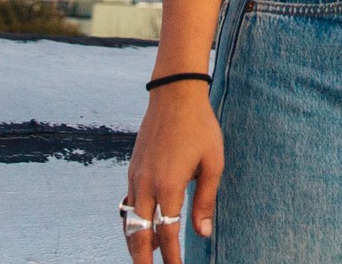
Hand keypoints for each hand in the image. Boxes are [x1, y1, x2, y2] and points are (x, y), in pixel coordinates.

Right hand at [125, 81, 221, 262]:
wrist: (174, 94)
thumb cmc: (200, 127)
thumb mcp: (212, 163)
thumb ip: (205, 201)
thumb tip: (203, 234)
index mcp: (169, 185)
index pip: (167, 233)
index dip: (171, 258)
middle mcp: (146, 184)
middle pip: (139, 235)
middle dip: (143, 260)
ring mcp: (136, 176)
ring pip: (130, 221)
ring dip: (135, 244)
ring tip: (144, 261)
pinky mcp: (133, 169)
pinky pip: (129, 204)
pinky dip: (132, 224)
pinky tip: (140, 231)